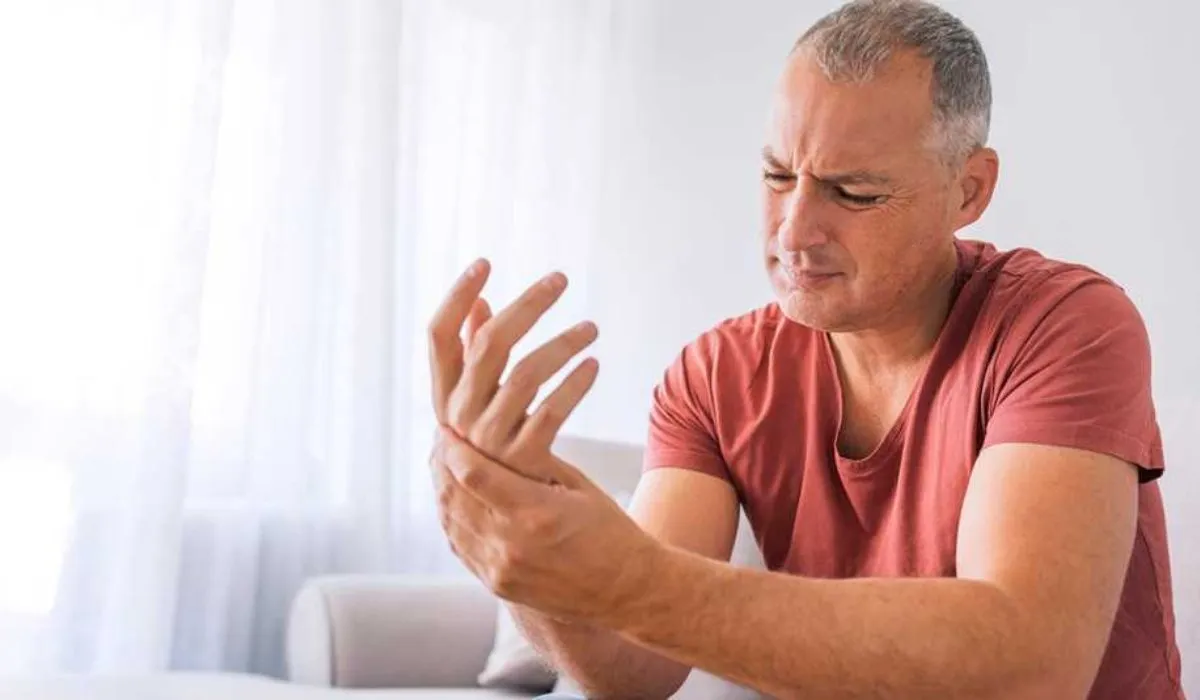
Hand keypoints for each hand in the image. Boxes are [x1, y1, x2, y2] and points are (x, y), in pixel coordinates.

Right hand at [427, 259, 598, 479]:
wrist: (516, 528)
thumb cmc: (501, 455)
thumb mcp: (484, 408)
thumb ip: (477, 357)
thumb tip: (482, 304)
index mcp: (447, 398)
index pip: (439, 338)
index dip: (456, 297)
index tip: (485, 263)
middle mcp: (460, 419)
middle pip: (488, 346)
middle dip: (525, 306)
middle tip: (560, 279)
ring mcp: (489, 444)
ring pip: (525, 374)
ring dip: (562, 343)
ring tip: (592, 328)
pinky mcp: (523, 464)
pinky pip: (551, 412)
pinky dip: (575, 384)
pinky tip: (594, 366)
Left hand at [430, 426, 660, 622]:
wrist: (625, 591)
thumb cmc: (610, 530)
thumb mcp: (579, 486)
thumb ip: (536, 462)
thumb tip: (500, 429)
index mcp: (537, 513)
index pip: (474, 474)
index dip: (453, 448)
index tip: (447, 428)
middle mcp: (512, 544)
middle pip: (454, 495)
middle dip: (441, 462)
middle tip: (440, 439)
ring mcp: (501, 569)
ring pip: (451, 521)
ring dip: (441, 489)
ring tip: (441, 464)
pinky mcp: (497, 585)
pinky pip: (460, 546)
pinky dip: (451, 518)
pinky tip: (453, 498)